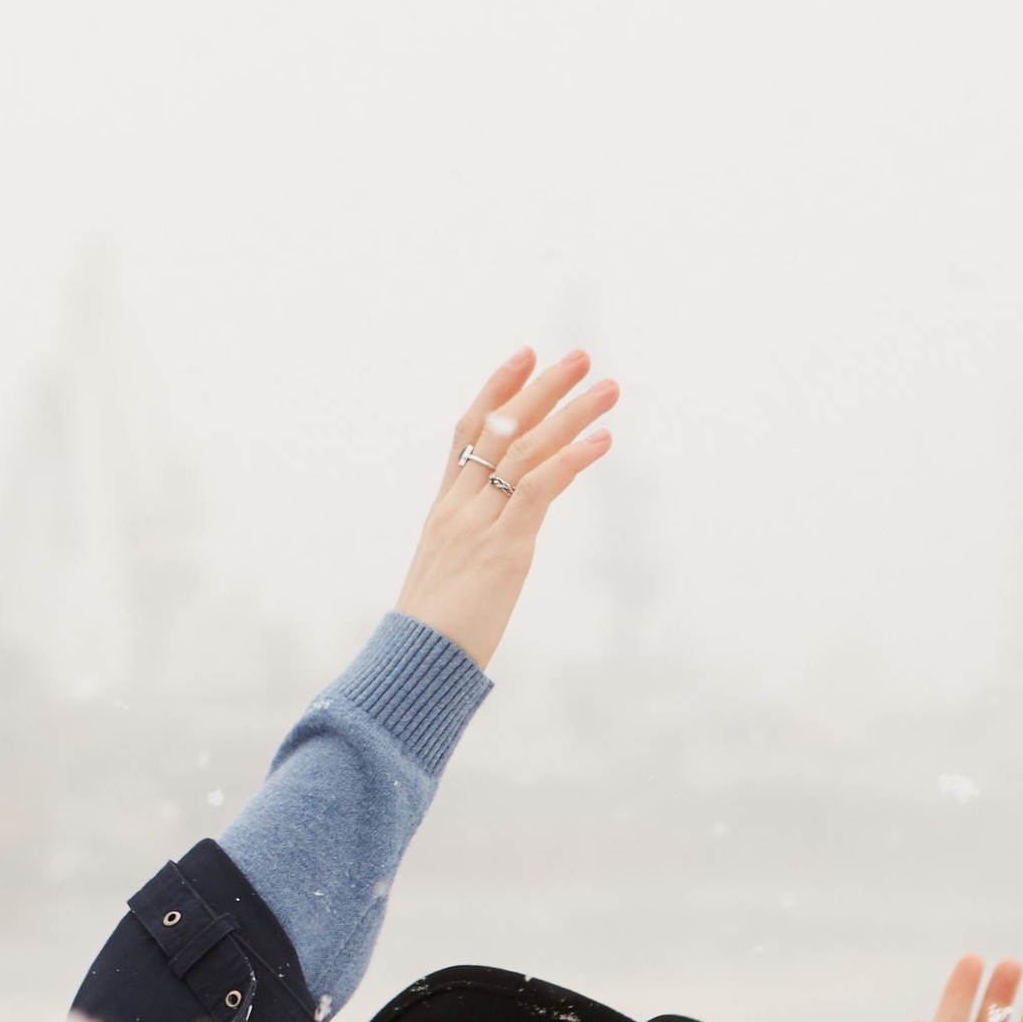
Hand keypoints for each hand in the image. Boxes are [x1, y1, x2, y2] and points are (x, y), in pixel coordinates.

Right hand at [394, 347, 617, 671]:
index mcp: (444, 508)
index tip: (525, 355)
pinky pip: (538, 489)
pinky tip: (601, 440)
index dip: (495, 389)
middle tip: (580, 356)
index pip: (468, 432)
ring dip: (570, 414)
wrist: (415, 665)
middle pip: (500, 428)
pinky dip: (572, 459)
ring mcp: (479, 524)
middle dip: (542, 388)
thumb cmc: (434, 632)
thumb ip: (473, 544)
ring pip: (525, 450)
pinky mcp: (503, 549)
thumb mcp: (452, 574)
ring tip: (607, 388)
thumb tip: (500, 539)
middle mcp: (459, 506)